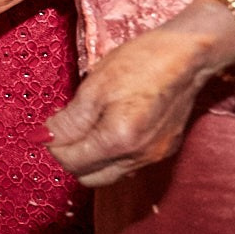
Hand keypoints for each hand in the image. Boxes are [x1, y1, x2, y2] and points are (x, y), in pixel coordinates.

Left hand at [46, 22, 221, 187]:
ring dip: (92, 158)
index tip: (47, 129)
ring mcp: (155, 156)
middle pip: (90, 178)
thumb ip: (70, 120)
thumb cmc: (141, 63)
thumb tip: (46, 137)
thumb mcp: (96, 86)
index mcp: (118, 141)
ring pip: (110, 173)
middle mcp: (138, 157)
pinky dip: (112, 154)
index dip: (54, 146)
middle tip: (64, 130)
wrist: (188, 55)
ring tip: (87, 126)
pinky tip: (109, 128)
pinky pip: (129, 164)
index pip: (72, 162)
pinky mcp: (165, 149)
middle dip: (71, 158)